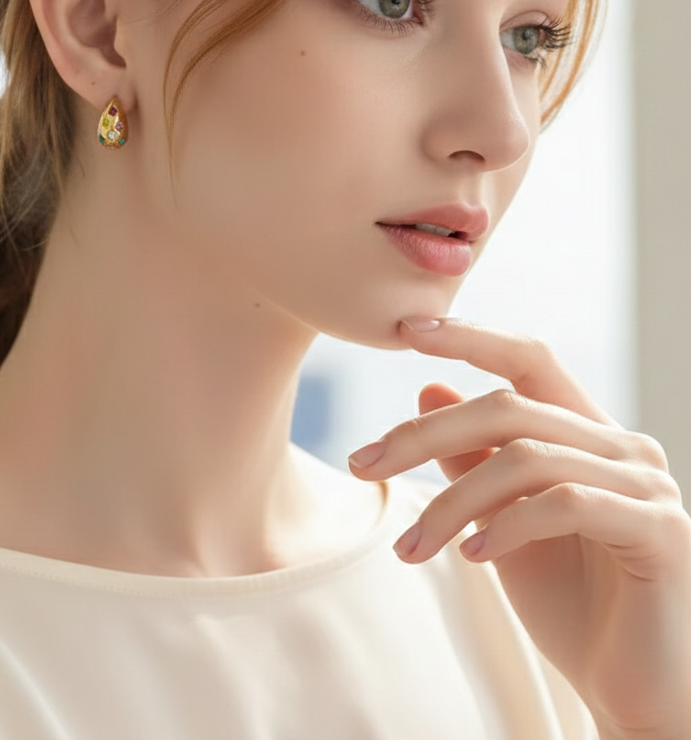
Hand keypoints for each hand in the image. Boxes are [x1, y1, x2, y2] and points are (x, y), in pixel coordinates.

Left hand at [348, 318, 690, 739]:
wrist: (633, 691)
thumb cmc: (570, 604)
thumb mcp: (500, 522)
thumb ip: (472, 459)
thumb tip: (427, 389)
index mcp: (586, 434)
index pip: (528, 359)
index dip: (470, 337)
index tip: (406, 328)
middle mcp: (621, 446)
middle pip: (507, 407)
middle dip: (423, 435)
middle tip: (361, 463)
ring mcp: (645, 483)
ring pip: (524, 457)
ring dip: (451, 503)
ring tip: (410, 548)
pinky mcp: (659, 528)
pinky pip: (564, 503)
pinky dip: (507, 525)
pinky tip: (471, 557)